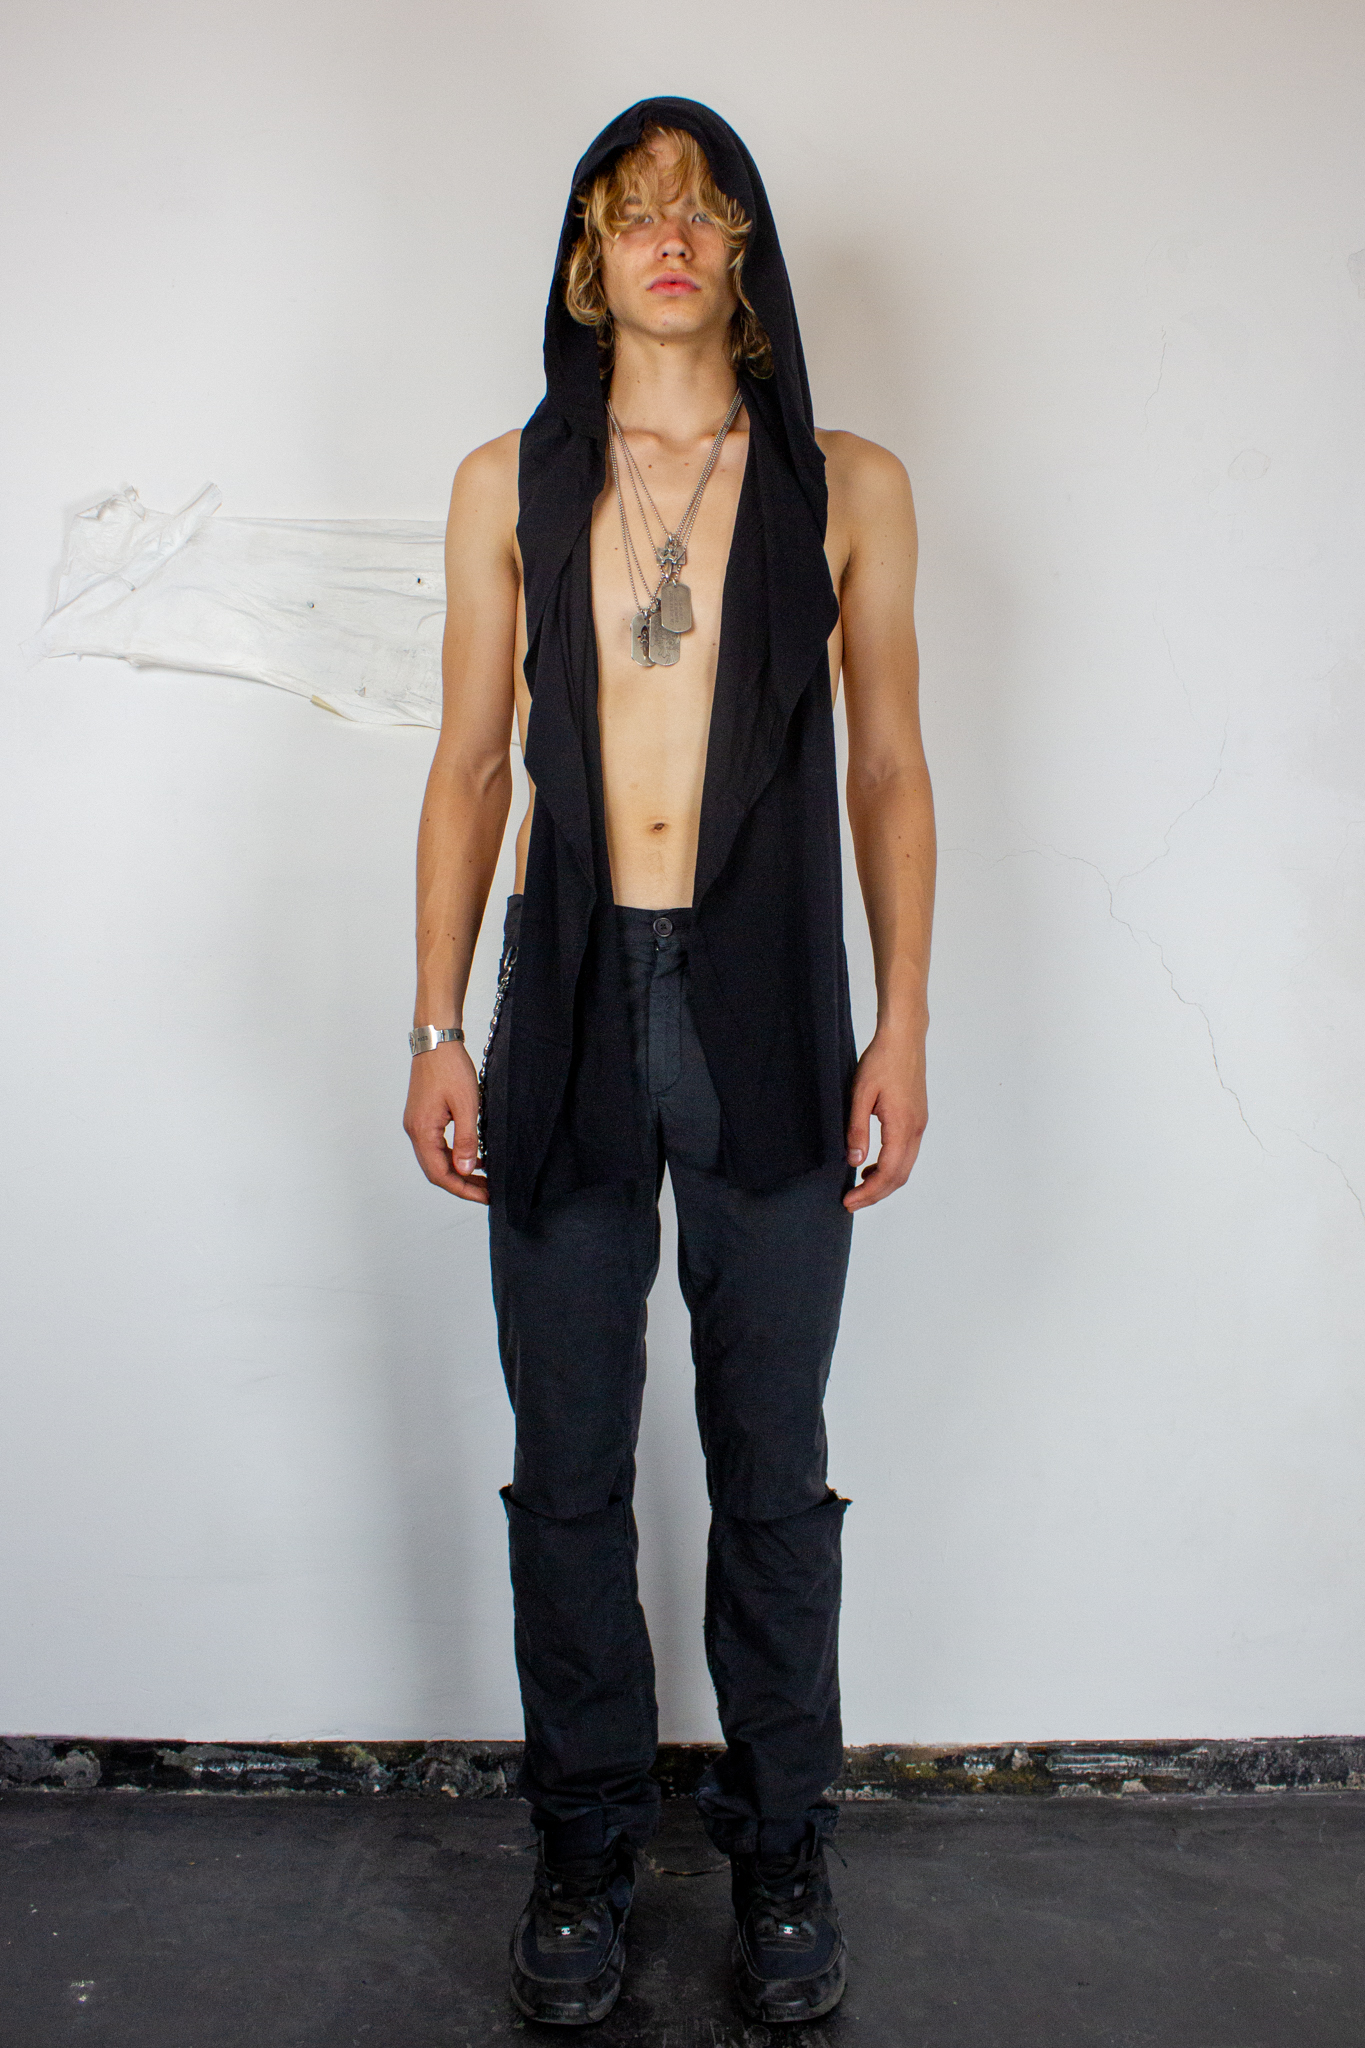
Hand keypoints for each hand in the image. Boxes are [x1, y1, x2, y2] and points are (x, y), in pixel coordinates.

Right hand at [403, 1040, 487, 1203]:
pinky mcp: (423, 1116)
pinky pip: (437, 1145)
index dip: (462, 1189)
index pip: (439, 1174)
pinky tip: (474, 1156)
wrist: (437, 1041)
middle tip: (488, 1191)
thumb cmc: (450, 1068)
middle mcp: (415, 1130)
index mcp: (422, 1131)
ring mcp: (417, 1124)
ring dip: (459, 1171)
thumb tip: (464, 1169)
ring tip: (484, 1178)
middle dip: (462, 1184)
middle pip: (436, 1170)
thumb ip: (466, 1139)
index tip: (485, 1197)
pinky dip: (455, 1155)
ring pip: (436, 1159)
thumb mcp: (466, 1105)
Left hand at [843, 1024, 927, 1211]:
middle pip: (900, 1176)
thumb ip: (857, 1129)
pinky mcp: (917, 1118)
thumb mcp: (860, 1094)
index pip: (889, 1173)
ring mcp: (920, 1124)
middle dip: (876, 1194)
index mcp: (903, 1126)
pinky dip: (891, 1166)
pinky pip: (906, 1152)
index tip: (849, 1202)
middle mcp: (916, 1129)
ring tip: (859, 1187)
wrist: (904, 1038)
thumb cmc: (881, 1061)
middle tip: (851, 1202)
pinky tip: (872, 1164)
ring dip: (884, 1182)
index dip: (869, 1192)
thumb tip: (854, 1161)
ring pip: (905, 1166)